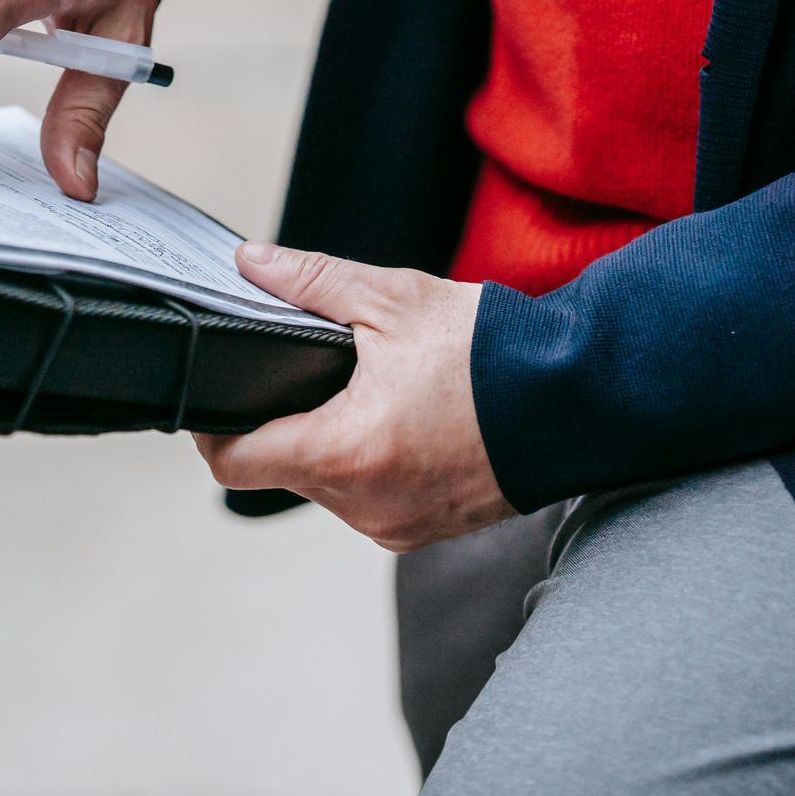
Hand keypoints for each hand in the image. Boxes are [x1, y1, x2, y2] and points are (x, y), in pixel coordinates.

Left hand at [194, 244, 514, 551]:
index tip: (221, 394)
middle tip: (312, 373)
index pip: (234, 462)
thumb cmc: (493, 354)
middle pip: (281, 468)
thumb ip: (309, 281)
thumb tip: (250, 264)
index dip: (214, 426)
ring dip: (330, 443)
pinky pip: (368, 501)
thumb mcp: (392, 300)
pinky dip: (369, 464)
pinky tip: (398, 423)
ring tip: (368, 394)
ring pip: (325, 486)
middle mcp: (364, 505)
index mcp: (344, 453)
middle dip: (287, 420)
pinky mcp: (424, 531)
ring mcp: (395, 526)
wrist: (581, 399)